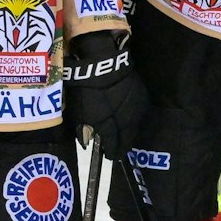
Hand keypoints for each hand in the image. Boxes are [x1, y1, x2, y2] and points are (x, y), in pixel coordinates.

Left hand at [64, 32, 149, 158]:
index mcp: (108, 125)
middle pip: (127, 139)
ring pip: (135, 128)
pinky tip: (130, 120)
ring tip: (125, 137)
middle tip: (119, 150)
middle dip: (122, 146)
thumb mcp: (79, 109)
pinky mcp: (142, 99)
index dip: (111, 151)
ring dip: (129, 134)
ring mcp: (135, 110)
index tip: (109, 155)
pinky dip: (134, 120)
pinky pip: (139, 115)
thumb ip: (83, 127)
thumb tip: (88, 141)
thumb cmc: (86, 87)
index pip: (112, 144)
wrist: (104, 64)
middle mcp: (125, 121)